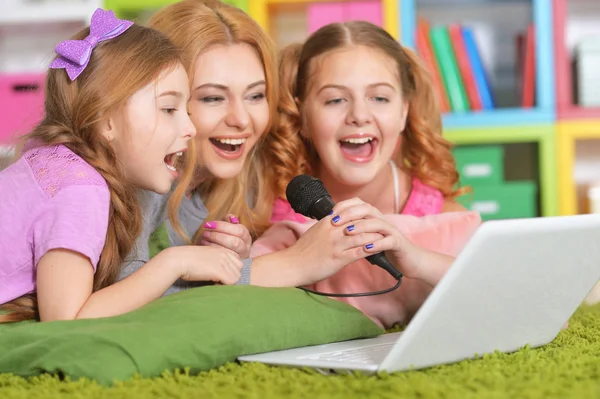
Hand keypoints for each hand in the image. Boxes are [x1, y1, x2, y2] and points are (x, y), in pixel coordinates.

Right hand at [177, 246, 242, 284]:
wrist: (178, 260)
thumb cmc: (188, 260)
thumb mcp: (207, 256)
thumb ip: (217, 261)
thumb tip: (223, 273)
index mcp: (223, 249)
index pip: (237, 262)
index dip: (230, 271)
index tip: (218, 274)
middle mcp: (225, 254)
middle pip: (239, 270)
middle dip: (230, 277)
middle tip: (217, 279)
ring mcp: (224, 262)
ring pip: (236, 277)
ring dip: (227, 282)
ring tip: (214, 281)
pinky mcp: (220, 270)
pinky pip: (231, 282)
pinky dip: (224, 286)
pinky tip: (213, 283)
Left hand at [199, 214, 251, 257]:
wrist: (213, 252)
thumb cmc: (219, 237)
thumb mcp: (224, 227)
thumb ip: (227, 221)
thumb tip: (231, 218)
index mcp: (246, 237)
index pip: (240, 230)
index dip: (224, 226)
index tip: (210, 224)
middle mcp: (246, 248)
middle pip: (236, 242)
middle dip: (219, 236)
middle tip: (206, 233)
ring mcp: (239, 258)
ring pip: (231, 252)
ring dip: (216, 244)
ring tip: (204, 239)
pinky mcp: (232, 266)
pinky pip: (224, 260)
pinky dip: (213, 252)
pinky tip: (205, 247)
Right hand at [286, 198, 384, 282]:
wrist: (292, 265)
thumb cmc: (302, 251)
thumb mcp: (315, 231)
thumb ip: (328, 225)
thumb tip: (337, 221)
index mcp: (327, 222)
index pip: (350, 211)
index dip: (363, 213)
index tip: (373, 216)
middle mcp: (333, 230)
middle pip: (359, 221)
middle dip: (373, 223)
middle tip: (384, 226)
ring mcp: (336, 244)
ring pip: (363, 236)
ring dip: (376, 237)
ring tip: (387, 238)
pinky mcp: (339, 258)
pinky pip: (360, 252)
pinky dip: (372, 250)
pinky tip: (380, 250)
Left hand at [333, 199, 452, 284]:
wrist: (409, 260)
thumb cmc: (386, 249)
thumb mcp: (367, 238)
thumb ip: (355, 232)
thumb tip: (334, 228)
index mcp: (373, 218)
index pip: (358, 205)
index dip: (344, 207)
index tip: (329, 214)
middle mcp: (382, 221)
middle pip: (367, 209)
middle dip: (350, 213)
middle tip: (335, 221)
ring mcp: (391, 231)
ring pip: (377, 223)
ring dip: (361, 227)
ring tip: (348, 232)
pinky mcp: (399, 244)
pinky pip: (389, 241)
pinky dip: (377, 244)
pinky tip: (366, 248)